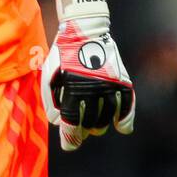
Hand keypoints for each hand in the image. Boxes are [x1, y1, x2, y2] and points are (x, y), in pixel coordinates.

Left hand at [41, 0, 134, 150]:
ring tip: (93, 127)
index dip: (70, 137)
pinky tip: (122, 128)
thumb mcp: (48, 73)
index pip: (72, 121)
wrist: (85, 29)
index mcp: (72, 87)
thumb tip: (57, 122)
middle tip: (79, 134)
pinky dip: (126, 119)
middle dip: (82, 132)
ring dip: (99, 125)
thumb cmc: (62, 53)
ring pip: (108, 117)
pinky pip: (127, 104)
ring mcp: (109, 85)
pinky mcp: (121, 80)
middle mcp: (93, 89)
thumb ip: (51, 98)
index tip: (69, 146)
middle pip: (90, 123)